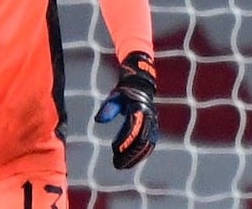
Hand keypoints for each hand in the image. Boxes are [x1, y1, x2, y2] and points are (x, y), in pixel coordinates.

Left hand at [94, 51, 158, 168]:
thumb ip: (108, 108)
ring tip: (123, 165)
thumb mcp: (114, 97)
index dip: (125, 141)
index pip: (133, 129)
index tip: (115, 151)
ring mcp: (152, 124)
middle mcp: (149, 118)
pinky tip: (131, 161)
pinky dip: (141, 154)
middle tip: (118, 164)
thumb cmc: (124, 92)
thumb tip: (98, 120)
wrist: (140, 86)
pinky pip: (149, 144)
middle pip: (141, 141)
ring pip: (146, 145)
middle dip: (130, 154)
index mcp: (139, 109)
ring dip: (136, 157)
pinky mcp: (152, 128)